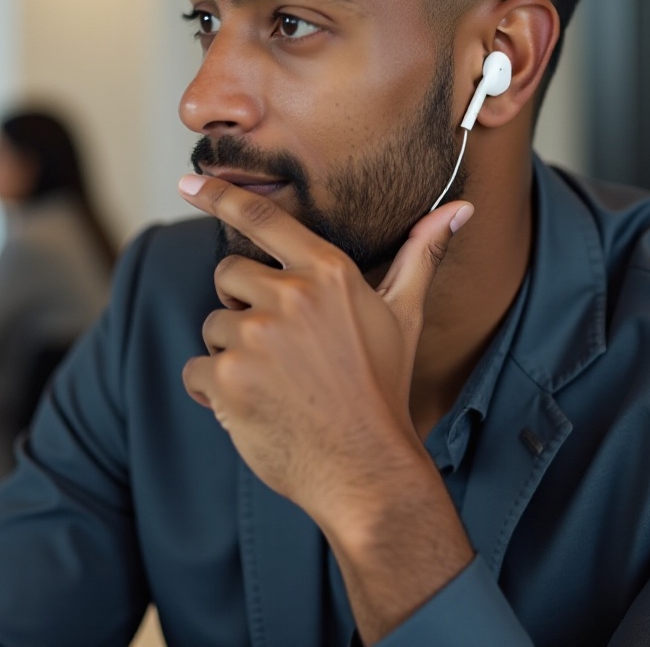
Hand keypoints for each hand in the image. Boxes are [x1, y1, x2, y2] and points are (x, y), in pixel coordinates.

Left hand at [178, 172, 472, 527]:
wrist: (367, 468)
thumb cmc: (384, 388)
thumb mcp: (405, 314)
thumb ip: (421, 254)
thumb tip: (461, 208)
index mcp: (329, 272)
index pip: (263, 219)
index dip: (220, 195)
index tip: (188, 180)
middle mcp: (291, 295)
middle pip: (228, 275)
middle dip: (242, 305)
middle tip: (281, 348)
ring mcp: (257, 336)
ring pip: (213, 326)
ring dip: (231, 353)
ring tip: (277, 383)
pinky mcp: (228, 377)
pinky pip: (196, 370)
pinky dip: (213, 390)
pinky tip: (254, 408)